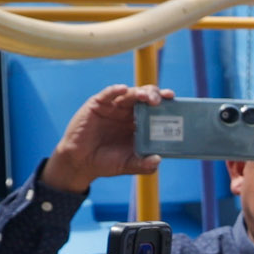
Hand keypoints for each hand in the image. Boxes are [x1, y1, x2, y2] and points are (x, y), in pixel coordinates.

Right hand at [39, 84, 168, 193]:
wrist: (80, 163)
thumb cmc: (106, 162)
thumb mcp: (128, 164)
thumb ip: (144, 164)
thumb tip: (158, 160)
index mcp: (138, 123)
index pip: (154, 108)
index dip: (164, 102)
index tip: (173, 100)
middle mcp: (127, 112)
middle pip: (145, 96)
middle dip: (154, 95)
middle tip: (159, 101)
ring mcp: (113, 107)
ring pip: (129, 93)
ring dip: (139, 92)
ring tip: (146, 96)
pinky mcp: (97, 105)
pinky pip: (107, 94)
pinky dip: (115, 90)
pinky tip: (123, 89)